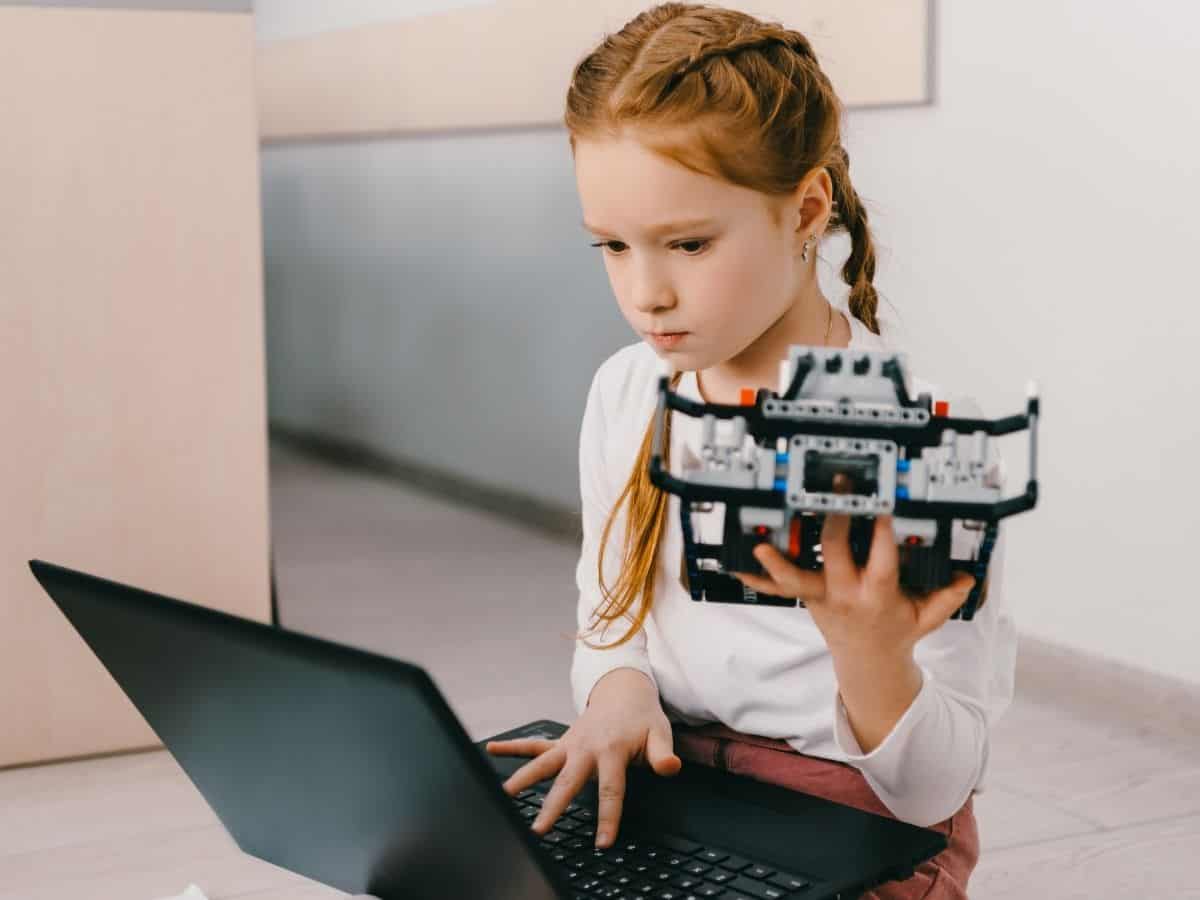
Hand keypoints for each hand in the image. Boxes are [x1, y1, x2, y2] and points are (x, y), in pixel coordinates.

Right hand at [484, 668, 680, 847]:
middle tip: (539, 829)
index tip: (602, 842)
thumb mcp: (659, 733)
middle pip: (567, 781)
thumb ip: (662, 754)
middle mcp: (586, 747)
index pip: (611, 789)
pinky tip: (491, 748)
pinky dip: (512, 747)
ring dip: (523, 778)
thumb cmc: (643, 717)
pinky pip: (534, 745)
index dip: (608, 817)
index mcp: (612, 750)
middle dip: (553, 806)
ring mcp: (570, 744)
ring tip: (503, 795)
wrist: (624, 690)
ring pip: (542, 763)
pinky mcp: (561, 742)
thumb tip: (670, 769)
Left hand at [731, 505, 975, 659]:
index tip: (883, 504)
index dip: (883, 531)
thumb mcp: (929, 617)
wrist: (869, 663)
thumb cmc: (898, 631)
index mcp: (878, 594)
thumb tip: (968, 576)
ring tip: (761, 544)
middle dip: (834, 521)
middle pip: (835, 553)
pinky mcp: (806, 598)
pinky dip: (757, 577)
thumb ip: (948, 597)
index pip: (883, 558)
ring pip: (795, 578)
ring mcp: (821, 596)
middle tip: (832, 489)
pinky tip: (737, 565)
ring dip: (776, 561)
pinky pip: (776, 589)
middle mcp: (846, 593)